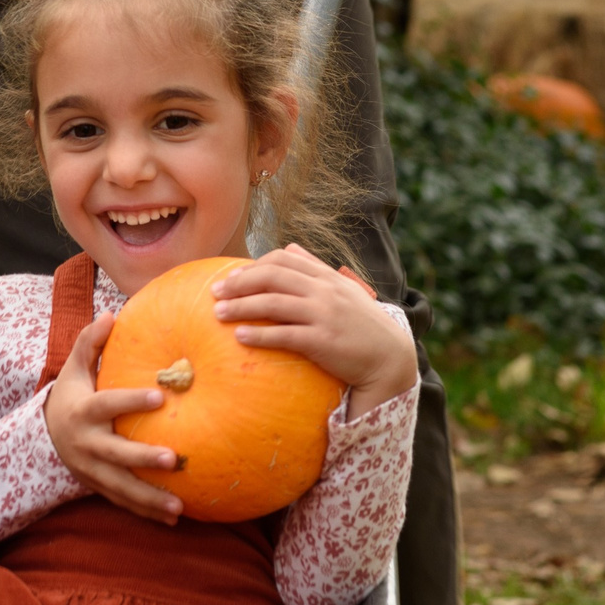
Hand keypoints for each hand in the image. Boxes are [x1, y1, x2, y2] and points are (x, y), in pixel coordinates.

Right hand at [44, 312, 184, 525]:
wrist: (45, 437)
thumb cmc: (71, 396)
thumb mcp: (74, 368)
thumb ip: (90, 342)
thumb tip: (110, 314)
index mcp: (84, 411)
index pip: (108, 405)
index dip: (131, 401)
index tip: (159, 396)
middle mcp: (87, 444)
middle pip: (116, 453)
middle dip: (143, 458)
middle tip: (173, 458)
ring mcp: (92, 470)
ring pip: (121, 486)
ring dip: (149, 497)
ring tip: (179, 505)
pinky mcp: (98, 486)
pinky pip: (123, 501)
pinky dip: (146, 511)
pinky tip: (174, 517)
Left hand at [209, 246, 417, 415]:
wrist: (389, 357)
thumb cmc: (362, 324)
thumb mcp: (342, 289)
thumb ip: (315, 267)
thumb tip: (289, 247)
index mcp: (326, 277)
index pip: (283, 258)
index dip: (253, 265)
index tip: (231, 277)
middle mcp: (324, 291)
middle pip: (273, 276)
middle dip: (239, 282)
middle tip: (215, 292)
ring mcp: (324, 315)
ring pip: (273, 303)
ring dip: (241, 306)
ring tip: (217, 313)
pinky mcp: (323, 341)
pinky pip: (284, 335)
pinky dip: (259, 335)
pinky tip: (240, 336)